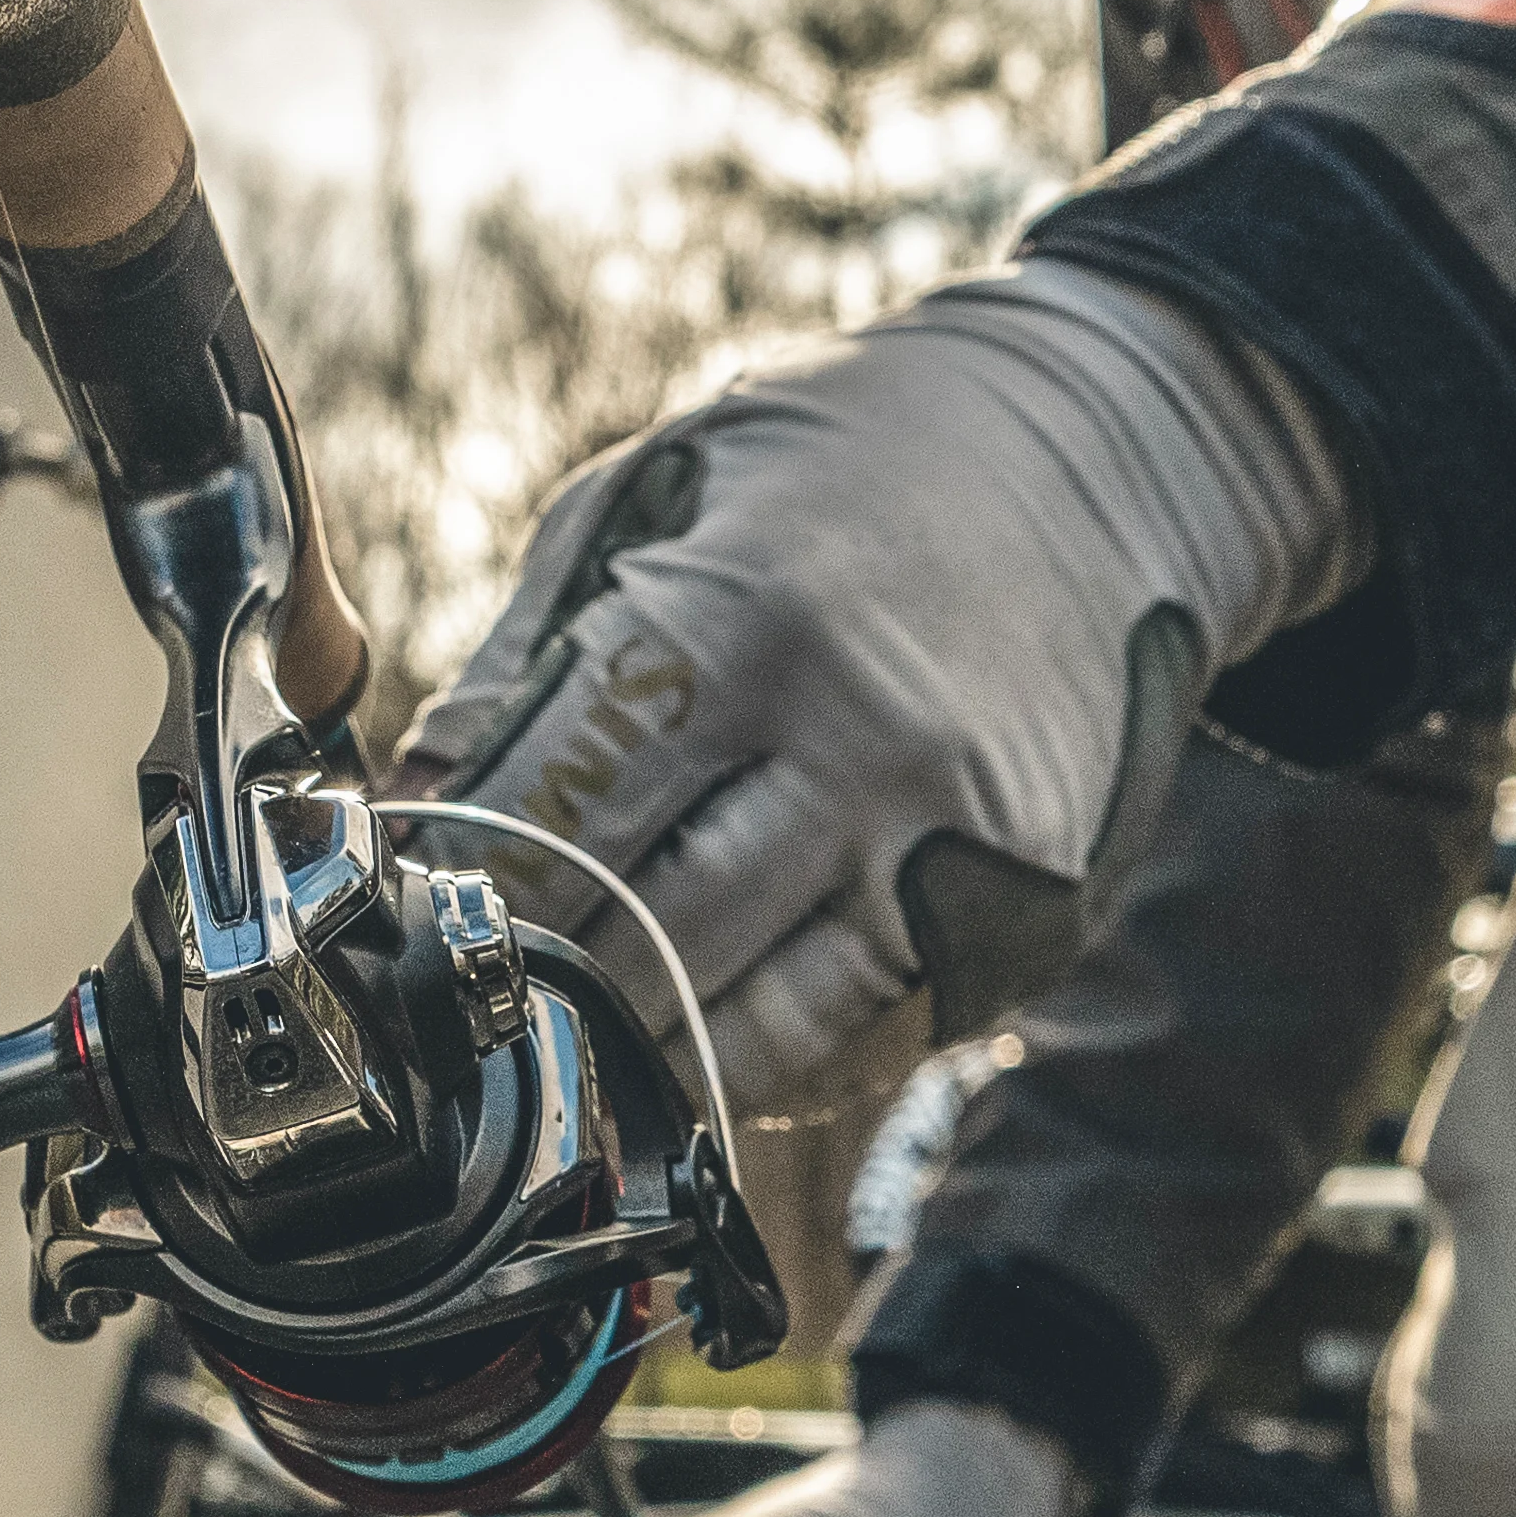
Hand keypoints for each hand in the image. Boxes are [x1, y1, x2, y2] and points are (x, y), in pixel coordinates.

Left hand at [401, 260, 1358, 1102]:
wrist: (1115, 459)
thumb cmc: (849, 466)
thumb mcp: (659, 495)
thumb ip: (522, 667)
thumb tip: (400, 825)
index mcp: (753, 616)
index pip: (554, 822)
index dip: (458, 891)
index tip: (407, 918)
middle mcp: (872, 745)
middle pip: (643, 947)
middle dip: (538, 983)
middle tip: (477, 992)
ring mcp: (968, 849)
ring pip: (753, 1034)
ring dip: (644, 1046)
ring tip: (580, 1024)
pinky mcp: (1034, 918)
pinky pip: (863, 1049)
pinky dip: (768, 1058)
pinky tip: (712, 1017)